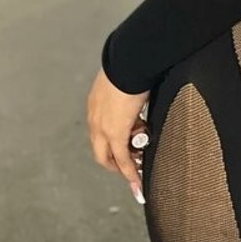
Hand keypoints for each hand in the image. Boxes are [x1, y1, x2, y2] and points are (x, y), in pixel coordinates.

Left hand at [86, 67, 150, 203]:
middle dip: (113, 162)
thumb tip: (145, 88)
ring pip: (108, 157)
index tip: (123, 150)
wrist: (129, 61)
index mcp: (96, 105)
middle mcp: (95, 119)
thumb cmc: (131, 66)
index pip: (100, 133)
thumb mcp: (126, 83)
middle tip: (128, 167)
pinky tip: (136, 180)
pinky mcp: (115, 133)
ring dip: (122, 166)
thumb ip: (130, 93)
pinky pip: (122, 159)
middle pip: (99, 150)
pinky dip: (129, 172)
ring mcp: (102, 128)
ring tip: (136, 171)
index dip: (110, 145)